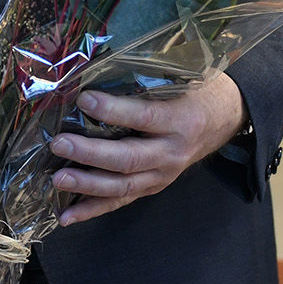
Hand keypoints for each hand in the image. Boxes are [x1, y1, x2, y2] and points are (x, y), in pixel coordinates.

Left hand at [45, 70, 245, 226]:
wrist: (223, 119)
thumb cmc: (196, 91)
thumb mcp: (182, 78)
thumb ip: (147, 77)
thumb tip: (97, 68)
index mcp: (180, 120)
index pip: (144, 117)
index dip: (113, 110)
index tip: (83, 99)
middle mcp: (172, 152)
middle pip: (128, 158)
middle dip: (91, 153)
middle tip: (60, 144)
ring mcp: (163, 175)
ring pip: (123, 186)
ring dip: (88, 184)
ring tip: (58, 178)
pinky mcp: (153, 187)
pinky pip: (121, 201)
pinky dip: (93, 209)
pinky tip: (67, 215)